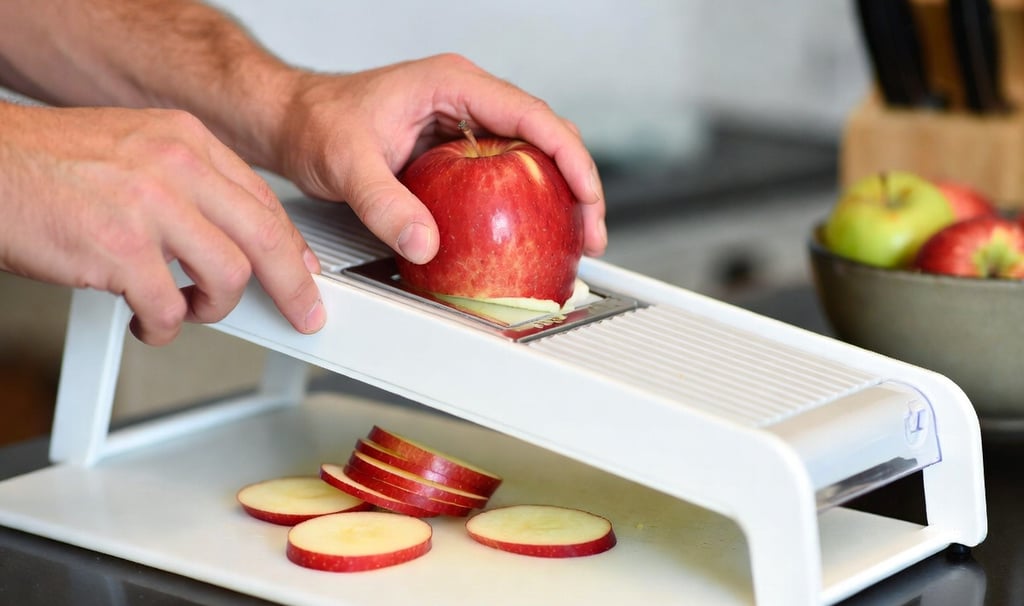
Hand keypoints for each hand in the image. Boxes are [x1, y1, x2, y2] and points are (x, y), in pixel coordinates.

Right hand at [0, 104, 324, 345]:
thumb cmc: (49, 163)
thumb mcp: (135, 149)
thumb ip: (187, 182)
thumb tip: (231, 231)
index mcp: (186, 140)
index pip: (262, 200)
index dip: (291, 246)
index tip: (304, 272)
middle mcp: (176, 166)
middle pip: (266, 237)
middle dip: (292, 285)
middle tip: (302, 313)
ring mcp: (150, 207)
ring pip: (229, 276)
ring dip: (215, 308)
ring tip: (188, 310)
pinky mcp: (120, 250)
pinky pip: (170, 308)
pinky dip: (163, 327)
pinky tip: (146, 322)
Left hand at [272, 53, 607, 264]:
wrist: (291, 121)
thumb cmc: (315, 122)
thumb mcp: (347, 162)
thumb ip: (383, 203)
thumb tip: (425, 243)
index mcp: (453, 85)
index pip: (532, 116)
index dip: (570, 157)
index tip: (586, 197)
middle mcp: (466, 101)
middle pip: (546, 136)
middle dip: (578, 185)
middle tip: (589, 233)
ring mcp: (463, 126)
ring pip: (531, 157)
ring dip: (557, 197)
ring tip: (572, 239)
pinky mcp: (455, 152)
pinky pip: (504, 175)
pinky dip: (525, 205)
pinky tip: (530, 235)